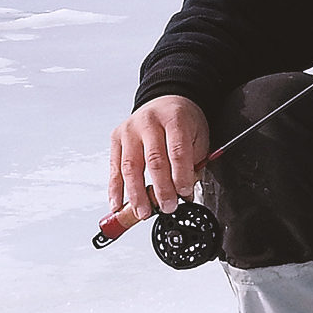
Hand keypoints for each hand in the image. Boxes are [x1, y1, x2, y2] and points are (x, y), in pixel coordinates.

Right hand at [108, 95, 209, 219]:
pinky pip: (114, 168)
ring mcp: (129, 131)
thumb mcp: (198, 135)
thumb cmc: (181, 119)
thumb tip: (185, 191)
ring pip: (131, 167)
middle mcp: (149, 123)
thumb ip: (194, 161)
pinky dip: (115, 189)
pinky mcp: (116, 139)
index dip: (181, 176)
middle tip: (167, 207)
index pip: (177, 152)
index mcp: (174, 119)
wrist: (164, 100)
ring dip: (136, 194)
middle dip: (161, 189)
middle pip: (153, 161)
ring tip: (144, 212)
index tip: (185, 194)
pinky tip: (118, 204)